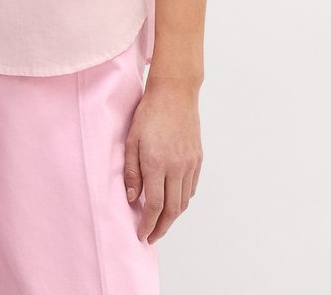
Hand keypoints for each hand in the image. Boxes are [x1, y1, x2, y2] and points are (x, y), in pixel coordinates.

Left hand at [124, 78, 202, 243]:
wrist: (175, 93)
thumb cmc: (149, 113)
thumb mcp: (132, 140)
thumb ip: (131, 171)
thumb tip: (132, 198)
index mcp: (156, 163)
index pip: (154, 205)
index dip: (147, 224)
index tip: (141, 235)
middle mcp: (176, 167)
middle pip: (172, 210)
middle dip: (161, 228)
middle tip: (151, 236)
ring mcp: (190, 164)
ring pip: (183, 202)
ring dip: (173, 217)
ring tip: (161, 222)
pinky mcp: (198, 159)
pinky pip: (191, 188)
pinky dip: (183, 200)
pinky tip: (173, 201)